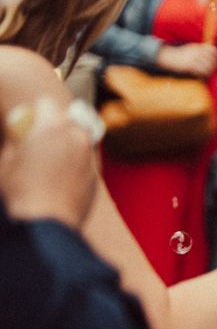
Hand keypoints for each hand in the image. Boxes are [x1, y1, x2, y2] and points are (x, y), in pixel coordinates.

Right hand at [0, 97, 96, 227]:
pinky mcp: (96, 177)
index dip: (34, 112)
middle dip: (56, 125)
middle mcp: (77, 138)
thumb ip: (16, 138)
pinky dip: (75, 163)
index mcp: (52, 128)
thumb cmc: (20, 192)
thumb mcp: (6, 160)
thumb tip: (20, 131)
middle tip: (40, 140)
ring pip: (80, 140)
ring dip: (68, 143)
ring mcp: (90, 158)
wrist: (46, 225)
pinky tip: (59, 178)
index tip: (26, 123)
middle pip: (70, 118)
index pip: (46, 103)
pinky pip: (85, 161)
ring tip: (50, 160)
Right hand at [156, 42, 216, 78]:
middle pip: (212, 59)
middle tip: (213, 69)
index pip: (212, 49)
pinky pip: (201, 71)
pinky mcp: (189, 66)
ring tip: (207, 73)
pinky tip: (202, 76)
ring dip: (209, 71)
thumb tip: (213, 55)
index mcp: (197, 47)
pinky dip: (204, 75)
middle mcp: (196, 52)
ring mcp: (192, 59)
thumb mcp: (190, 49)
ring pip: (208, 66)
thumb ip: (201, 51)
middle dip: (215, 65)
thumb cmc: (181, 55)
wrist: (167, 57)